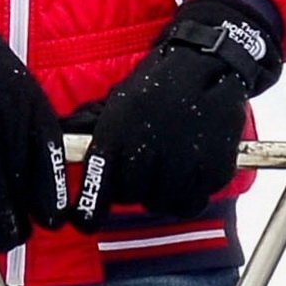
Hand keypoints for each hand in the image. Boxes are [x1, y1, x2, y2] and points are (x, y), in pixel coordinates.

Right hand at [0, 0, 58, 250]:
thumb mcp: (22, 90)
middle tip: (15, 235)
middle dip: (19, 223)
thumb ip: (33, 131)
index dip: (50, 204)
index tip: (49, 220)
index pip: (50, 170)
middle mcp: (9, 128)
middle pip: (20, 193)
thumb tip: (42, 179)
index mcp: (33, 114)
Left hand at [73, 0, 281, 220]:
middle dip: (135, 190)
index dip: (90, 210)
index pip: (100, 184)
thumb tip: (71, 156)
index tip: (86, 222)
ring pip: (164, 204)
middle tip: (146, 171)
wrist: (208, 63)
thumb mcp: (119, 103)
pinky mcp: (214, 168)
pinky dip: (193, 191)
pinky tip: (192, 170)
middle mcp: (148, 150)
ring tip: (169, 172)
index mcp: (118, 133)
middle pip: (133, 197)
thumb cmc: (158, 85)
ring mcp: (183, 161)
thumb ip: (99, 136)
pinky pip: (196, 199)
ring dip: (164, 194)